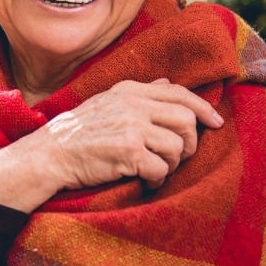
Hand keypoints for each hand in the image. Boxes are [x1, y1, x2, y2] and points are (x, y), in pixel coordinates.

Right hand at [41, 78, 223, 191]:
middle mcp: (132, 104)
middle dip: (188, 144)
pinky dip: (157, 180)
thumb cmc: (76, 134)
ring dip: (171, 165)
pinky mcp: (129, 151)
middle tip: (176, 158)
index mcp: (128, 90)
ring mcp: (131, 126)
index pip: (179, 93)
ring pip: (177, 147)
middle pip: (186, 120)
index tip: (216, 123)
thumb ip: (139, 94)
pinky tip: (144, 181)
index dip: (203, 108)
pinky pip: (161, 169)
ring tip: (154, 170)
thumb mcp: (106, 103)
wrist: (48, 155)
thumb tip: (167, 83)